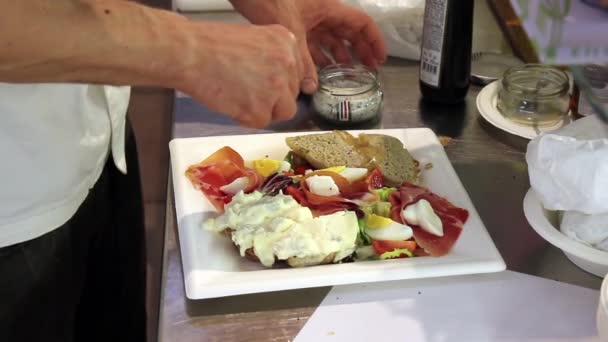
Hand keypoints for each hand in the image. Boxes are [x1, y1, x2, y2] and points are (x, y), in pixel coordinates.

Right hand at [175, 21, 301, 127]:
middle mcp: (287, 63)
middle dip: (273, 98)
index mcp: (286, 41)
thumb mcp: (253, 38)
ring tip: (240, 98)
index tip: (267, 86)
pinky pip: (261, 122)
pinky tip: (231, 102)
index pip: (296, 73)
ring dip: (264, 110)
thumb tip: (278, 81)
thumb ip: (271, 57)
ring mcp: (276, 87)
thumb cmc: (210, 45)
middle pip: (292, 93)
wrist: (189, 54)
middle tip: (248, 92)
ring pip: (283, 111)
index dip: (279, 82)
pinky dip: (246, 118)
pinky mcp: (260, 110)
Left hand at [230, 0, 386, 93]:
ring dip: (338, 55)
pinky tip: (318, 71)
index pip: (361, 24)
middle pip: (348, 33)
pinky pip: (313, 43)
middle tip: (367, 70)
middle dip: (359, 51)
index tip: (380, 59)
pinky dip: (317, 56)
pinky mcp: (294, 26)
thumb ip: (302, 62)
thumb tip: (311, 87)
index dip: (374, 41)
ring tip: (345, 74)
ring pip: (330, 39)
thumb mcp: (291, 31)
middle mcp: (322, 13)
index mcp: (329, 9)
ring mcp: (309, 19)